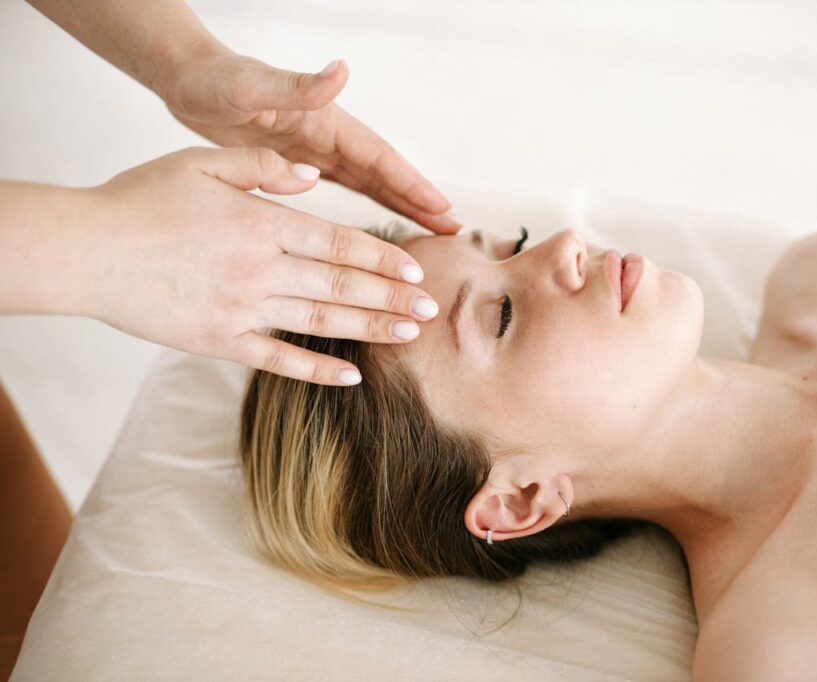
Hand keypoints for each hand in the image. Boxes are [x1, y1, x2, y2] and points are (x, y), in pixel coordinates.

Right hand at [84, 147, 439, 384]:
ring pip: (322, 323)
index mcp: (261, 223)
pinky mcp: (220, 341)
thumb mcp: (201, 162)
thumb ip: (262, 167)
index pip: (340, 243)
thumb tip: (313, 176)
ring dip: (371, 329)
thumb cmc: (141, 201)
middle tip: (432, 310)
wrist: (86, 252)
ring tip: (408, 335)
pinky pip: (278, 359)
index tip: (416, 269)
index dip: (382, 257)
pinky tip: (351, 376)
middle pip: (342, 286)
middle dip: (393, 298)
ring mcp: (242, 310)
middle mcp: (261, 269)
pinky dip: (316, 369)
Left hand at [158, 52, 460, 234]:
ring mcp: (319, 152)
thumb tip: (341, 70)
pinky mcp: (303, 164)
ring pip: (371, 186)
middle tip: (454, 231)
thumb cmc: (217, 81)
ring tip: (433, 233)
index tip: (442, 208)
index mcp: (326, 122)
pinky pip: (346, 191)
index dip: (411, 184)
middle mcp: (330, 138)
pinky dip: (370, 207)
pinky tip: (382, 228)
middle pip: (385, 175)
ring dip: (402, 208)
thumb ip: (298, 84)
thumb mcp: (253, 85)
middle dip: (420, 203)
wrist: (189, 81)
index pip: (379, 158)